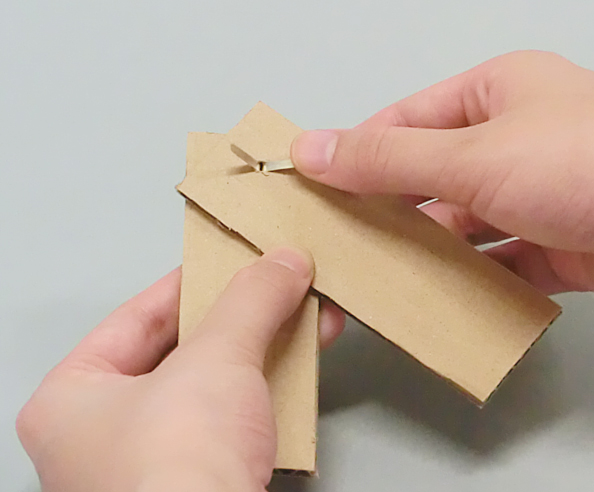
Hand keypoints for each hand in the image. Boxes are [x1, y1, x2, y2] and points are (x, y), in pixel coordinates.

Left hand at [16, 247, 343, 491]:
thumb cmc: (175, 467)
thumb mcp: (215, 360)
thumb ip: (249, 302)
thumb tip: (284, 262)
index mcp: (73, 399)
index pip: (137, 316)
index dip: (191, 281)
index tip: (231, 260)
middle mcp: (103, 435)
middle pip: (183, 350)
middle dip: (241, 317)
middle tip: (274, 288)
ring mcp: (151, 466)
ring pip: (215, 386)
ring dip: (265, 349)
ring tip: (304, 318)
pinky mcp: (197, 487)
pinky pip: (234, 422)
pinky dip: (270, 391)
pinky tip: (304, 368)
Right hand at [291, 50, 593, 310]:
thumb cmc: (586, 166)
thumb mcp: (470, 157)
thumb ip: (387, 158)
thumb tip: (312, 148)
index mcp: (497, 93)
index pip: (406, 120)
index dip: (358, 152)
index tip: (315, 186)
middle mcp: (517, 138)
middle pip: (433, 176)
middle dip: (390, 209)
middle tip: (341, 241)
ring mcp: (540, 193)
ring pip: (465, 224)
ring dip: (429, 251)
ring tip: (380, 278)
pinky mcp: (559, 244)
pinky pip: (499, 262)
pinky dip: (472, 281)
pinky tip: (439, 301)